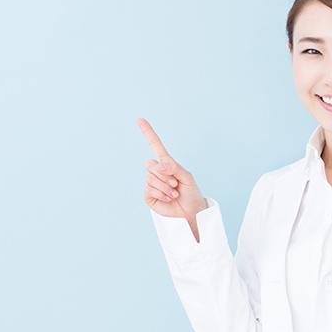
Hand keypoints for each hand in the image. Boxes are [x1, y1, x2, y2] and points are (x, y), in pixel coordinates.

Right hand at [138, 117, 207, 231]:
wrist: (191, 212)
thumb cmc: (191, 193)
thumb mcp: (186, 176)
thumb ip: (173, 167)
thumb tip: (159, 165)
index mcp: (167, 164)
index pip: (155, 146)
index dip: (148, 133)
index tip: (140, 120)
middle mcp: (157, 172)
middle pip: (152, 165)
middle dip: (166, 175)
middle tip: (176, 184)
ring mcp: (152, 183)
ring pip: (152, 178)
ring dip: (166, 187)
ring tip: (174, 193)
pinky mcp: (149, 196)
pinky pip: (150, 190)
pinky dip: (162, 194)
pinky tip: (168, 198)